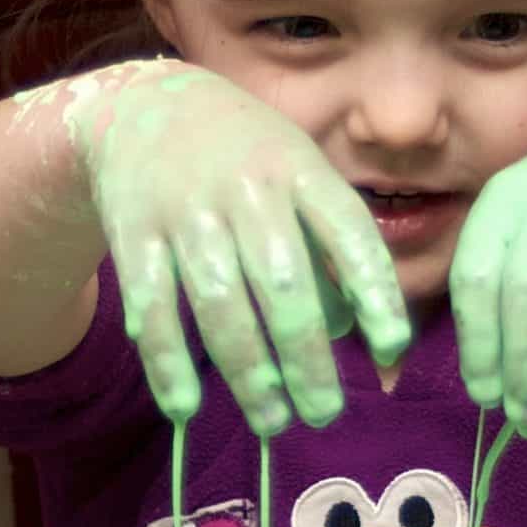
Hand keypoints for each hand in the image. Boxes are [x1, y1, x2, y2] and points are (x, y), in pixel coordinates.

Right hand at [61, 63, 409, 433]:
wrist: (140, 106)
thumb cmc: (244, 160)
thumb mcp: (298, 178)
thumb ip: (333, 253)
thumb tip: (362, 341)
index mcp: (298, 169)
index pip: (348, 231)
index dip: (374, 289)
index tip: (394, 345)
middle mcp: (245, 187)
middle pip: (282, 282)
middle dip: (306, 355)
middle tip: (324, 413)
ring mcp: (185, 209)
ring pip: (220, 302)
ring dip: (248, 371)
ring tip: (271, 420)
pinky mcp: (133, 232)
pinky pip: (152, 308)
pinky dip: (167, 363)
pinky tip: (186, 408)